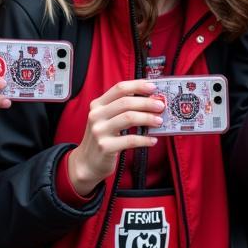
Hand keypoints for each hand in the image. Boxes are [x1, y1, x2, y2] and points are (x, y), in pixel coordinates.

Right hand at [65, 80, 165, 195]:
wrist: (87, 162)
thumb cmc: (103, 138)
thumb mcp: (106, 119)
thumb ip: (122, 109)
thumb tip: (150, 100)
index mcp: (98, 105)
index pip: (119, 88)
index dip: (137, 85)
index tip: (153, 87)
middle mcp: (96, 115)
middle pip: (126, 102)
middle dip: (147, 103)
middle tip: (160, 106)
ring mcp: (99, 131)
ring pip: (129, 118)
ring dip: (148, 118)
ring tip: (159, 121)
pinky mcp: (105, 146)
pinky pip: (130, 140)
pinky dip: (144, 139)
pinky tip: (153, 140)